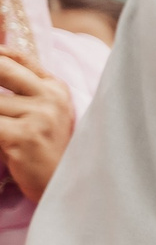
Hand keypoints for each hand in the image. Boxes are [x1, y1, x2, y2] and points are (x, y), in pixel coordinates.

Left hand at [0, 49, 72, 198]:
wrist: (61, 187)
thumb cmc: (45, 153)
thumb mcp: (42, 114)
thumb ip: (23, 90)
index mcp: (55, 89)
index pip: (18, 58)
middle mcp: (50, 97)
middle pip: (1, 69)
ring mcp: (39, 115)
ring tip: (3, 133)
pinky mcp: (23, 135)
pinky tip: (0, 141)